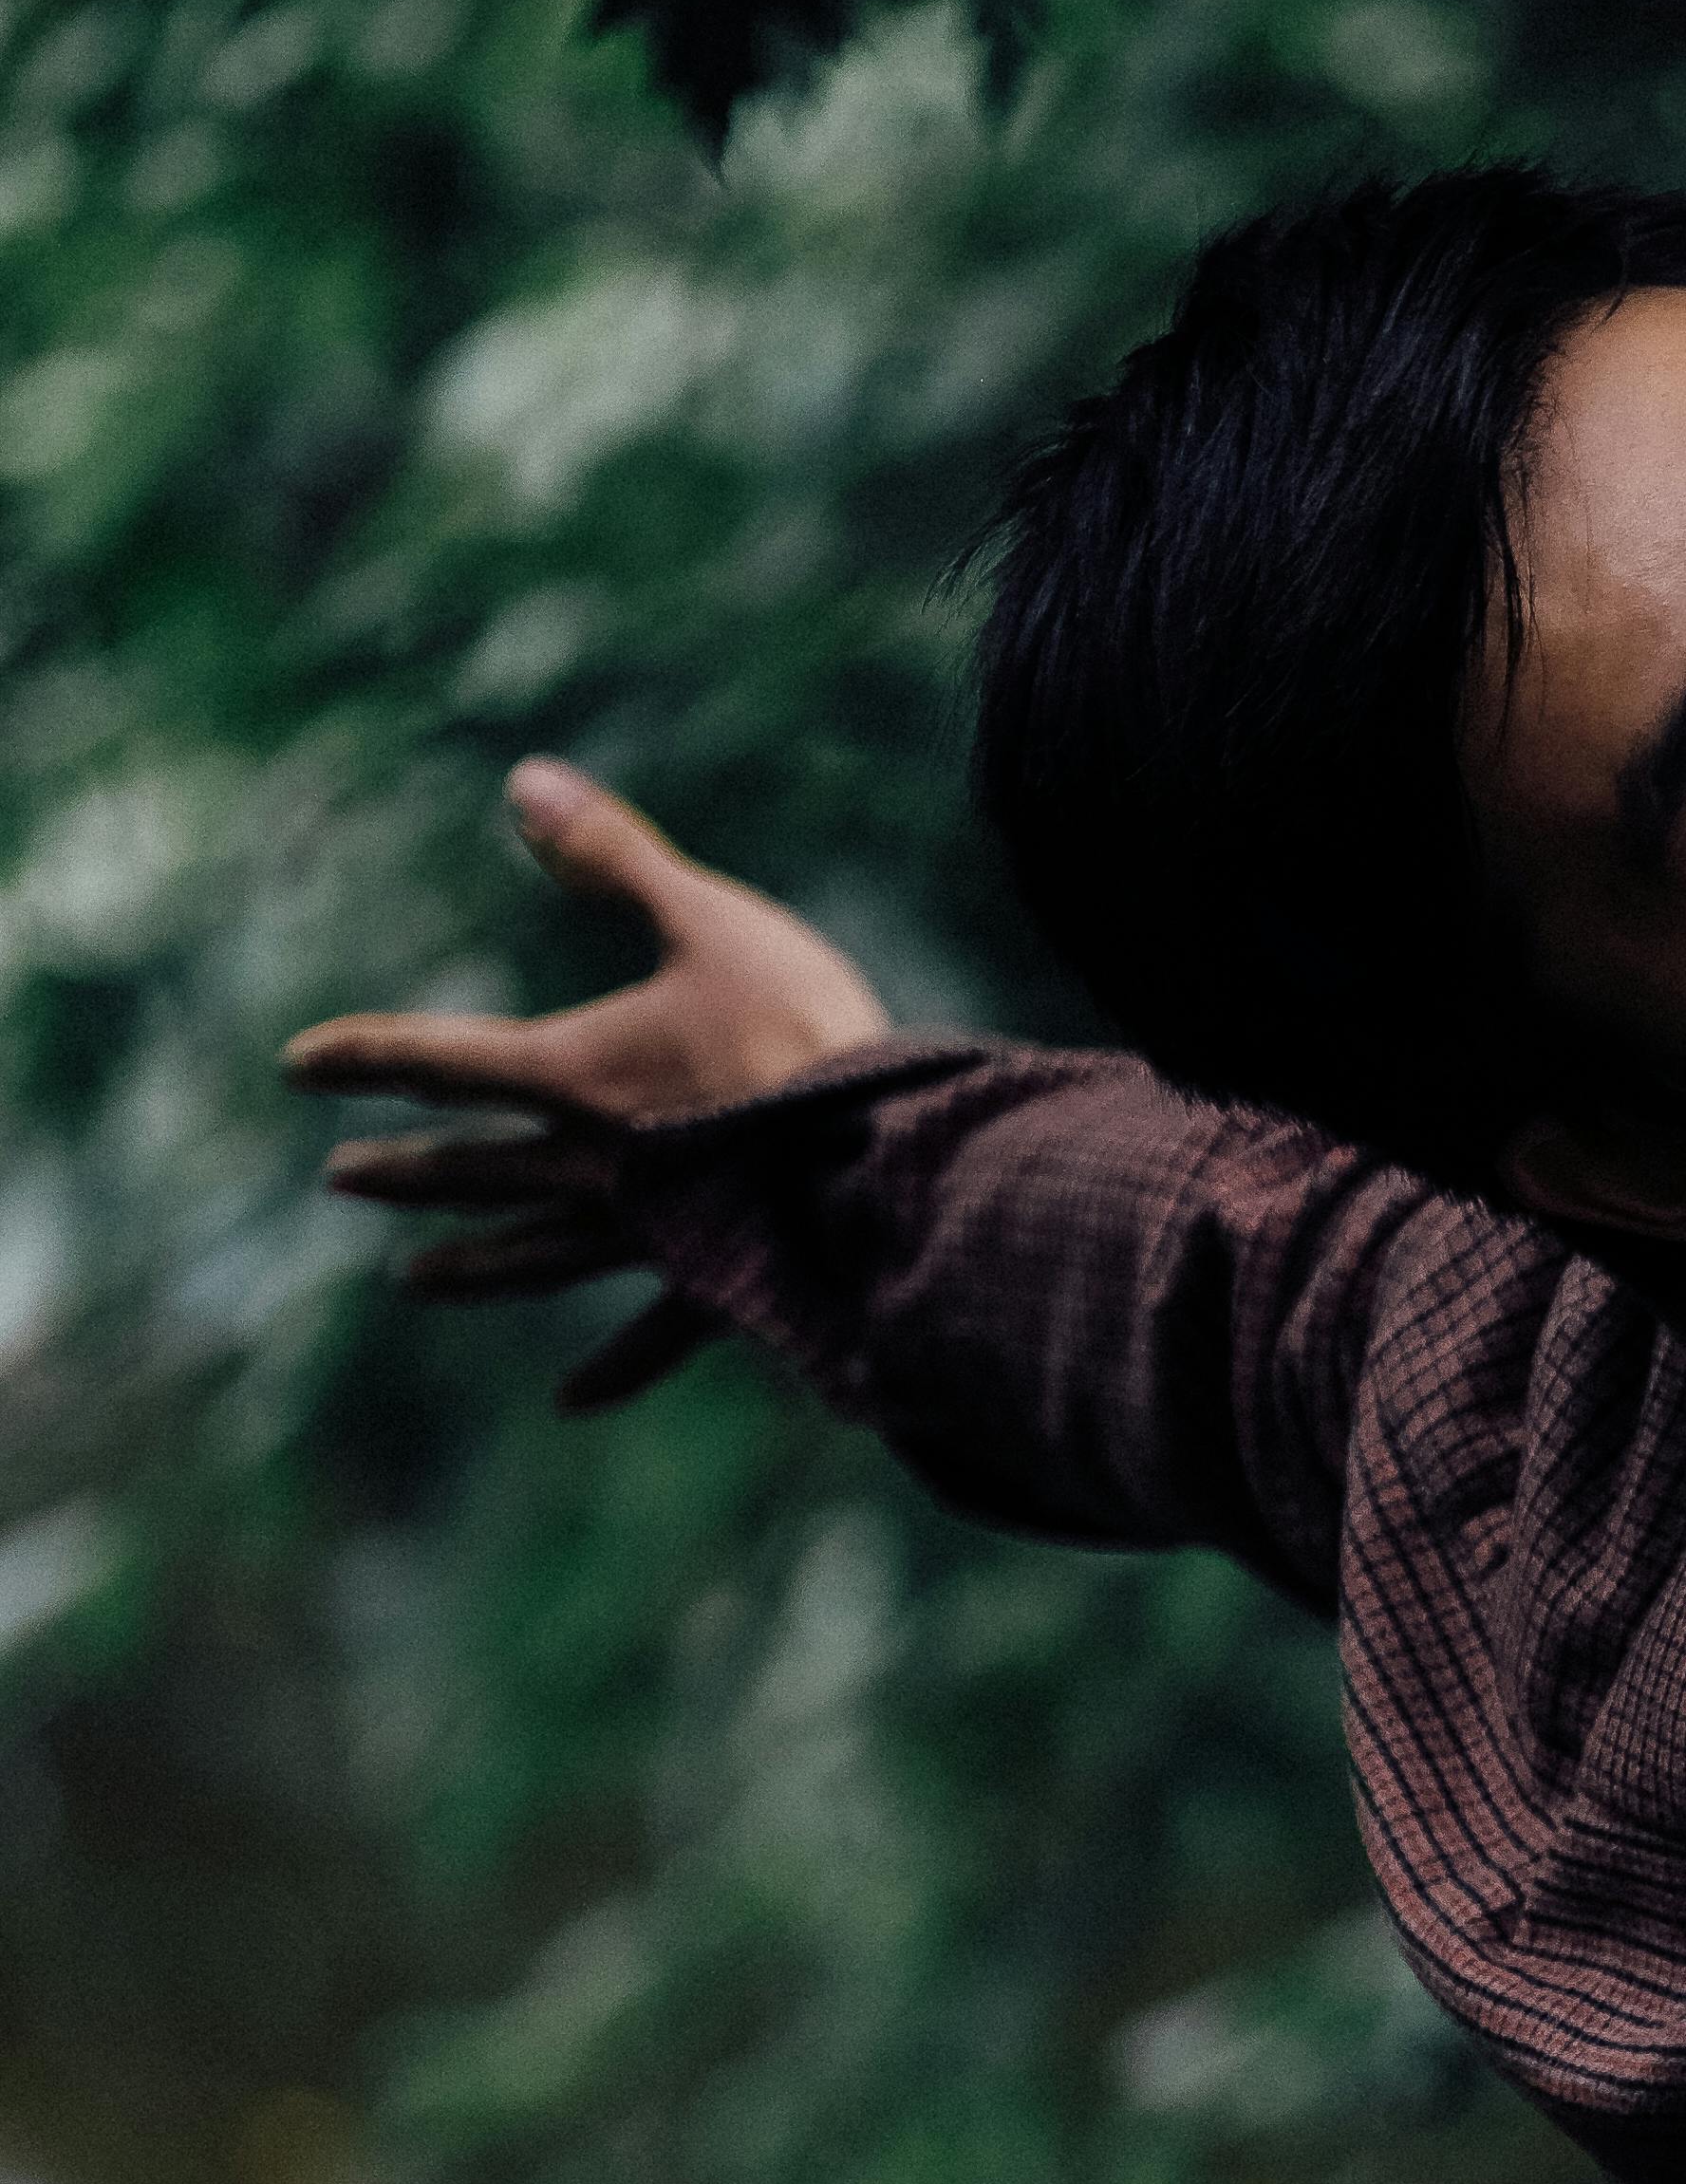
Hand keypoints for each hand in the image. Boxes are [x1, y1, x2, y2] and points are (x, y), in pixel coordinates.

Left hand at [289, 758, 891, 1411]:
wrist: (887, 1157)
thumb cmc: (802, 1033)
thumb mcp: (709, 921)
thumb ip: (616, 857)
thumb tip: (524, 784)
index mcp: (579, 1076)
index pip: (444, 1060)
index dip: (366, 1055)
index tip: (299, 1064)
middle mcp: (595, 1166)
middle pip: (476, 1166)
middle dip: (406, 1169)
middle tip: (339, 1182)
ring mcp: (653, 1234)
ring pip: (537, 1253)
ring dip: (473, 1264)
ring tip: (414, 1281)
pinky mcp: (719, 1282)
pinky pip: (649, 1336)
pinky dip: (609, 1368)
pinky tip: (570, 1400)